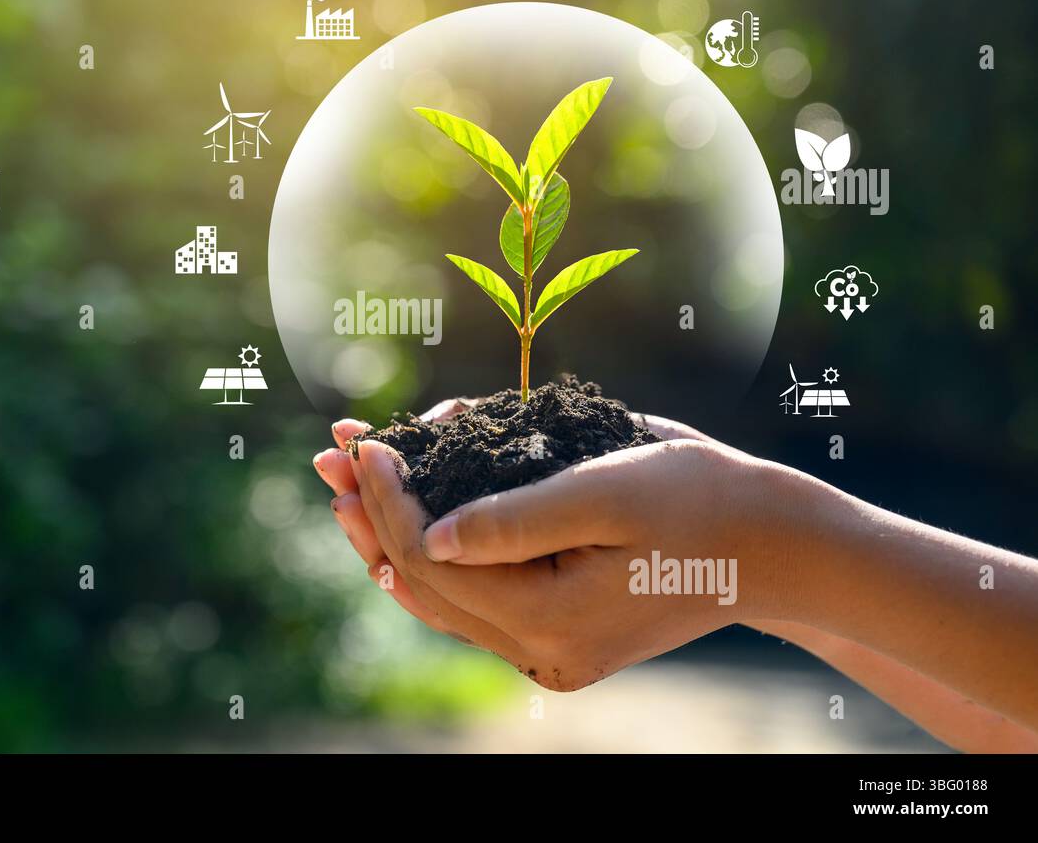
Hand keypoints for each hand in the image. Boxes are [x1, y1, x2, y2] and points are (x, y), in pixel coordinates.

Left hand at [316, 407, 785, 689]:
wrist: (766, 545)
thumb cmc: (698, 499)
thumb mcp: (609, 489)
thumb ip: (516, 516)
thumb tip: (428, 531)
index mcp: (552, 619)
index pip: (436, 558)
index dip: (391, 499)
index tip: (367, 442)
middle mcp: (541, 651)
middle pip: (426, 583)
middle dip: (373, 515)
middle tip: (327, 457)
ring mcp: (548, 651)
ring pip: (444, 596)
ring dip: (392, 534)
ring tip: (349, 484)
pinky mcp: (557, 636)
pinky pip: (475, 600)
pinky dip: (436, 554)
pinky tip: (405, 518)